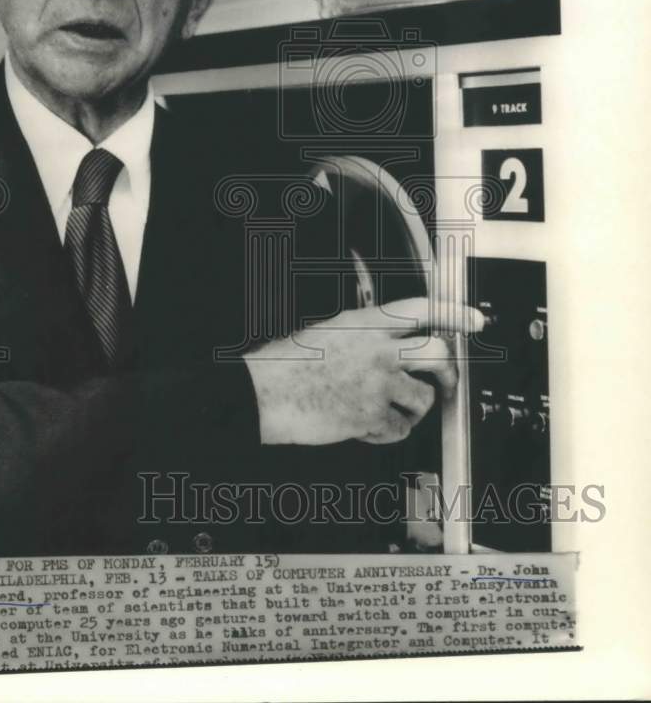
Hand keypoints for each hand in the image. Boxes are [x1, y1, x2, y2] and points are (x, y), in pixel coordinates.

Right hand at [245, 297, 483, 445]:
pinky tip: (369, 426)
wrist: (265, 393)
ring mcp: (376, 383)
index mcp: (366, 323)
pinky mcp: (370, 416)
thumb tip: (396, 342)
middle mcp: (377, 349)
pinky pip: (400, 429)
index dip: (455, 313)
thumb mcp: (331, 331)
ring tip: (392, 409)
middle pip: (438, 354)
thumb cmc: (290, 364)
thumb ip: (367, 333)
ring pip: (424, 397)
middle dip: (449, 371)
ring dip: (414, 408)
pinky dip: (388, 432)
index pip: (423, 309)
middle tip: (445, 381)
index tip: (475, 320)